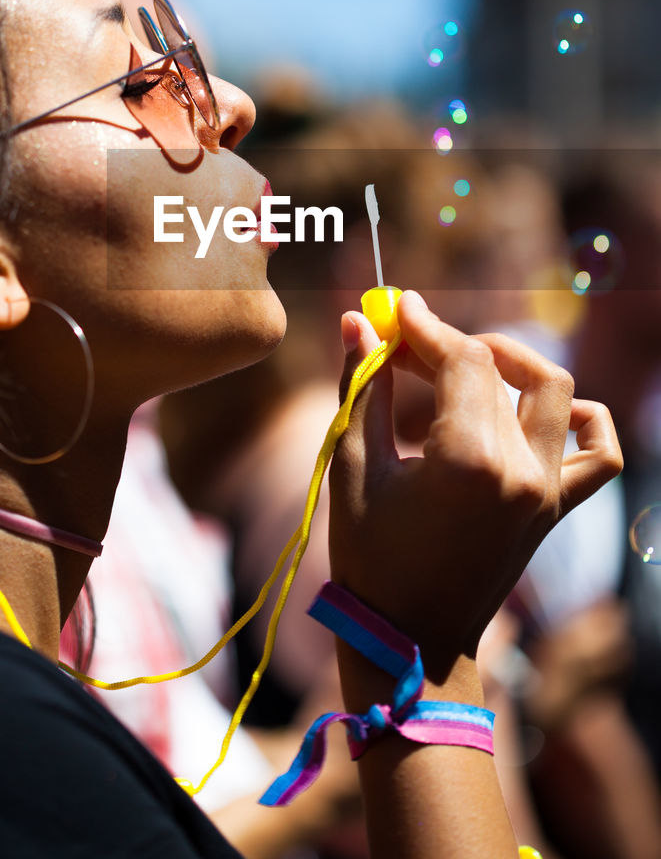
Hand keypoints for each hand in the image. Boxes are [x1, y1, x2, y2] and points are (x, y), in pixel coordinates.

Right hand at [328, 290, 621, 677]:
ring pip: (555, 391)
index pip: (461, 360)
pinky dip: (583, 418)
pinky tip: (541, 410)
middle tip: (403, 347)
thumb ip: (362, 387)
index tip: (393, 311)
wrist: (411, 641)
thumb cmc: (370, 558)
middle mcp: (521, 471)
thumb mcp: (354, 466)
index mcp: (469, 462)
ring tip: (469, 363)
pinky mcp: (556, 508)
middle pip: (495, 370)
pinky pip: (599, 452)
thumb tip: (354, 321)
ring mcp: (547, 491)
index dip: (424, 327)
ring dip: (514, 363)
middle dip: (445, 345)